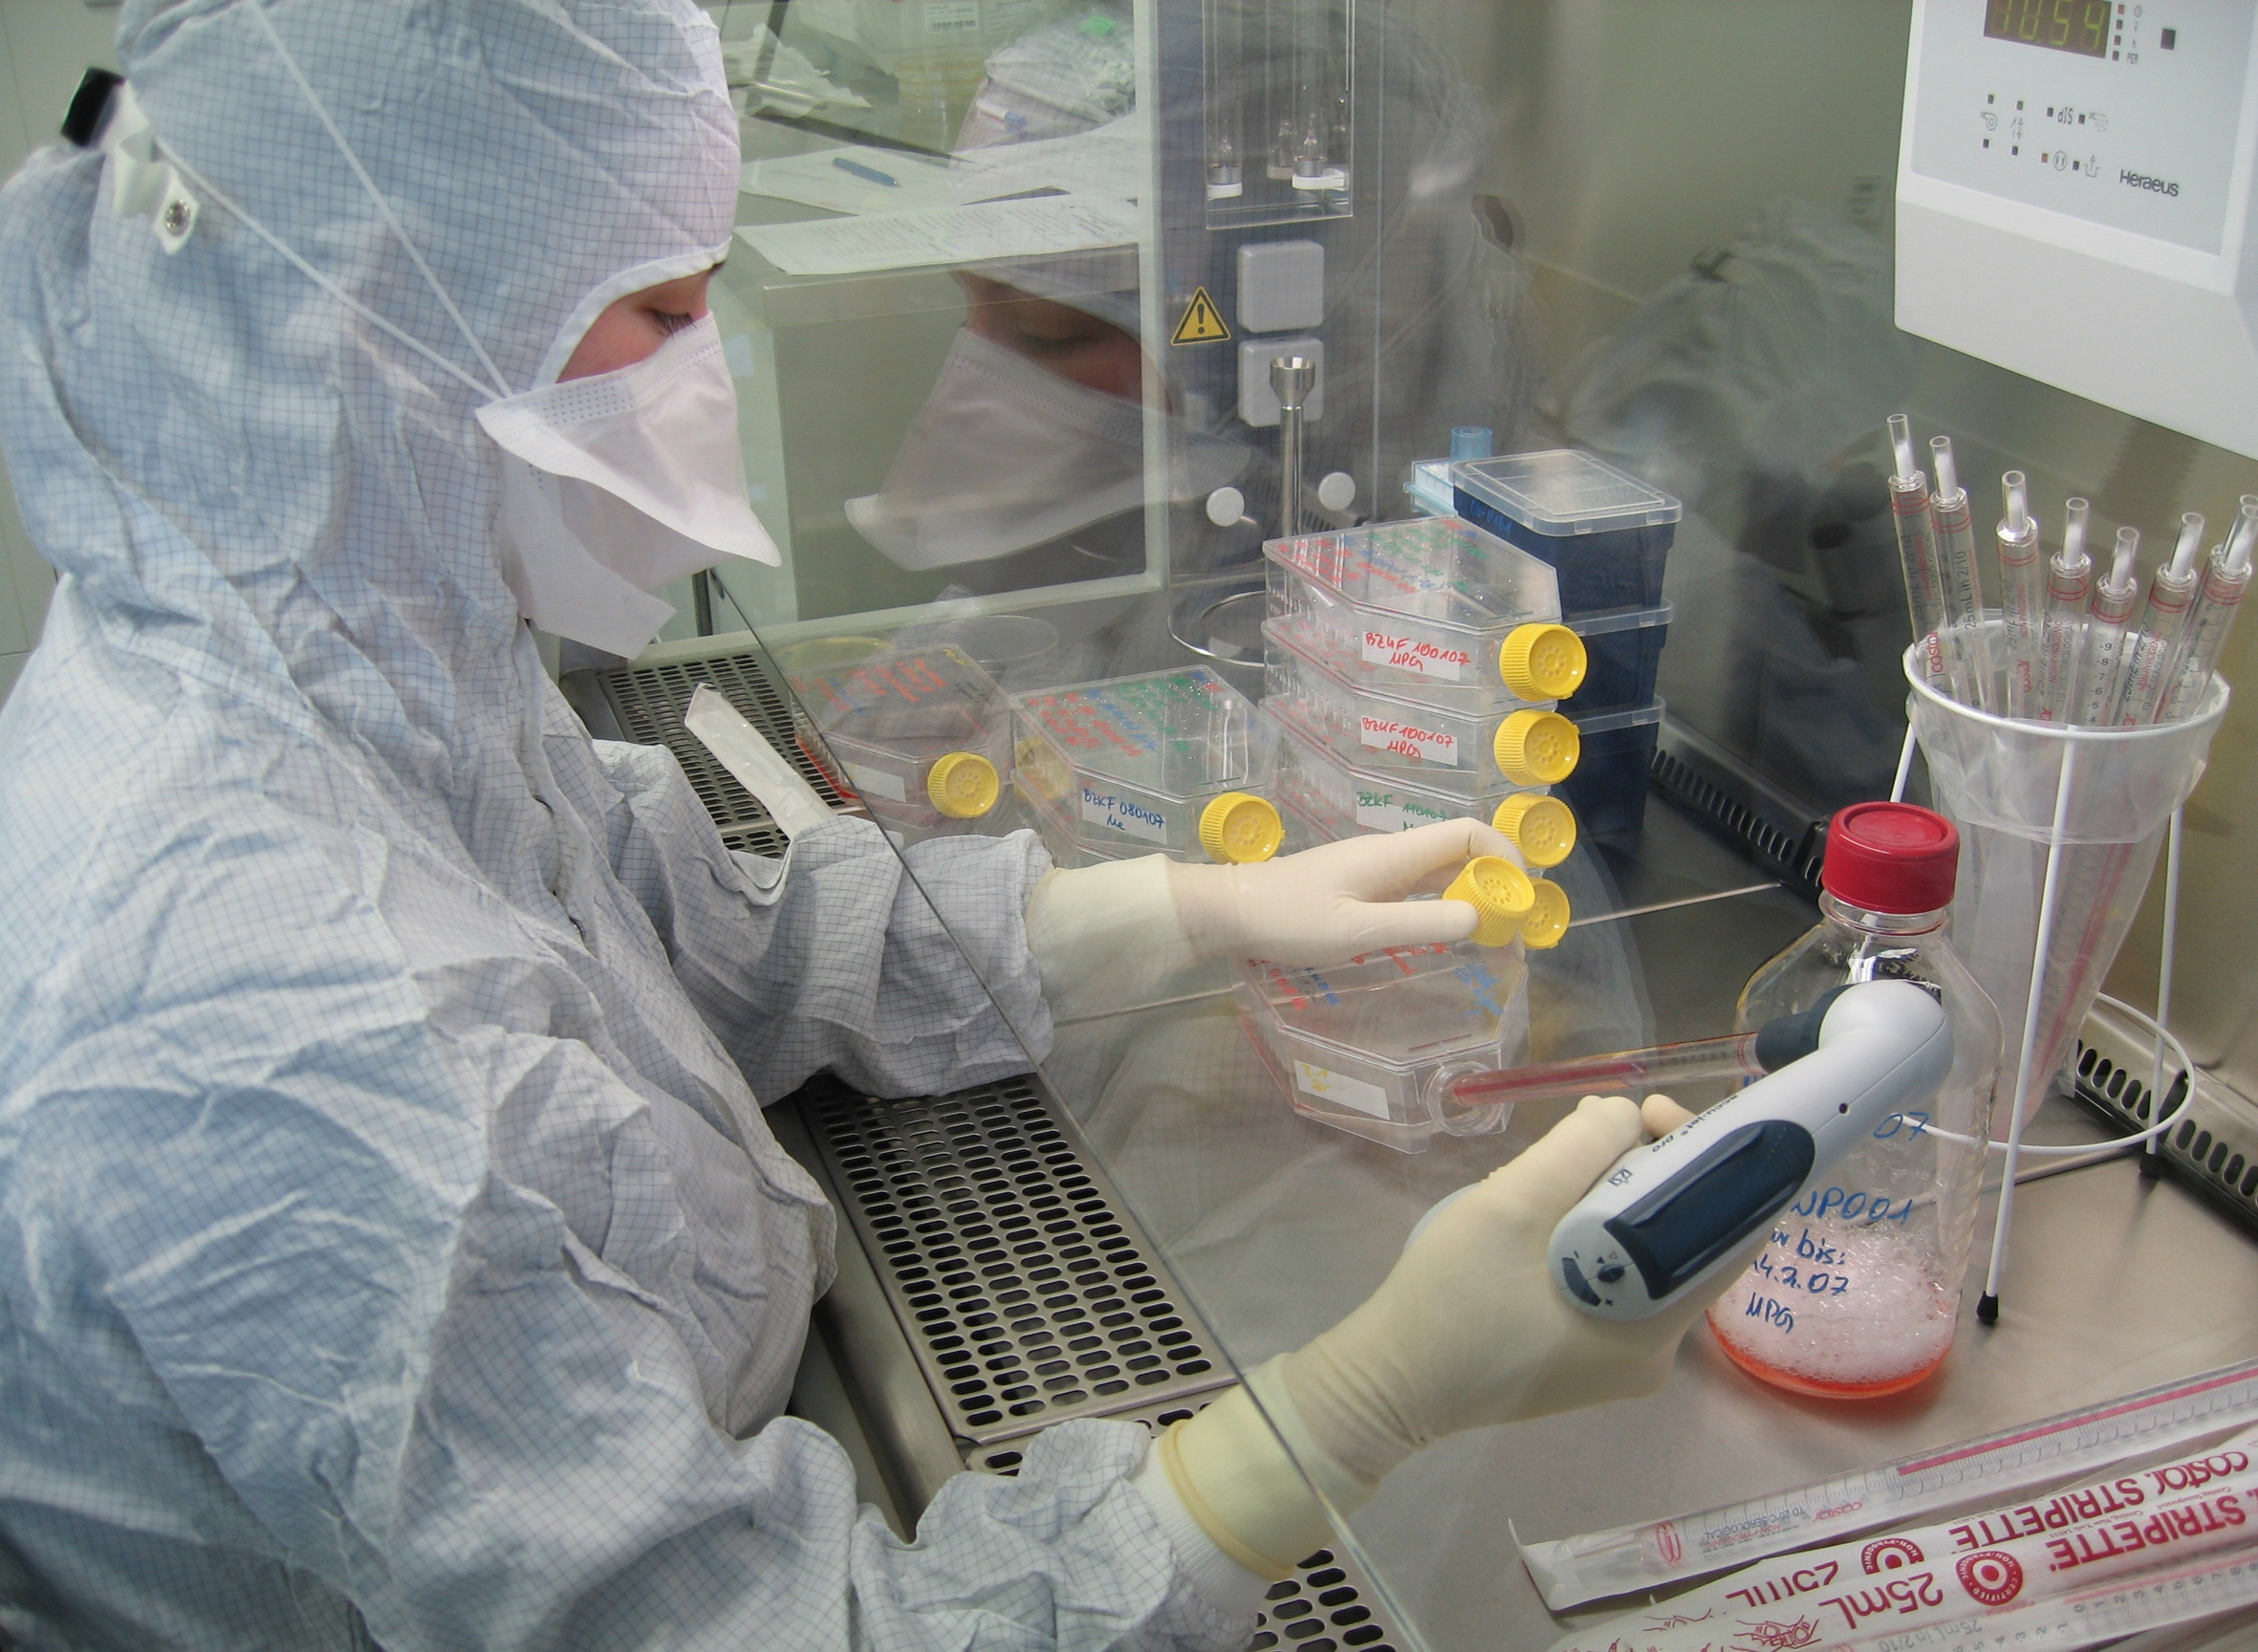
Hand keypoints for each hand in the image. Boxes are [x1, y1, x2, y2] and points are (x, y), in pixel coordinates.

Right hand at [1155, 1094, 1743, 1575]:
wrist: (1389, 1381)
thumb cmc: (1450, 1297)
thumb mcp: (1511, 1204)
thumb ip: (1579, 1148)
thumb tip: (1625, 1115)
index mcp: (1656, 1326)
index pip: (1735, 1230)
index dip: (1710, 1157)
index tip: (1651, 1114)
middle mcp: (1659, 1354)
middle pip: (1691, 1240)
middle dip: (1654, 1169)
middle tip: (1600, 1127)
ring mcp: (1625, 1363)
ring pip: (1654, 1258)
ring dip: (1622, 1199)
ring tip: (1564, 1163)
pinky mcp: (1592, 1361)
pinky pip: (1623, 1284)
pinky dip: (1601, 1237)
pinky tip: (1553, 1214)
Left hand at [1166, 819, 1518, 965]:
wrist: (1232, 912)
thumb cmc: (1288, 919)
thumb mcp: (1355, 930)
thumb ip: (1416, 925)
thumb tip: (1479, 918)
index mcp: (1395, 854)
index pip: (1468, 833)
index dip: (1505, 856)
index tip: (1520, 900)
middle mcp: (1394, 856)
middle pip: (1464, 855)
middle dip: (1498, 888)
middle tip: (1515, 938)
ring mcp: (1380, 872)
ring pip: (1444, 876)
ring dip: (1475, 902)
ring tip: (1495, 946)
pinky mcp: (1367, 889)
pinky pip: (1422, 892)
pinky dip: (1446, 911)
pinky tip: (1452, 941)